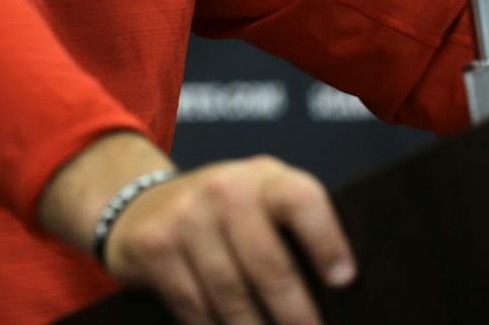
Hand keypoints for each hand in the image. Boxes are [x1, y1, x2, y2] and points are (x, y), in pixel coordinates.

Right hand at [104, 155, 354, 324]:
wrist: (145, 203)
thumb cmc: (226, 213)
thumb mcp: (261, 200)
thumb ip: (293, 229)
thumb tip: (337, 292)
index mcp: (262, 178)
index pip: (299, 199)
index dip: (325, 239)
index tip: (343, 281)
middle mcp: (223, 190)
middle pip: (267, 262)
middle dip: (294, 312)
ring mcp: (185, 217)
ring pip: (230, 293)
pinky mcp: (155, 246)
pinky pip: (194, 305)